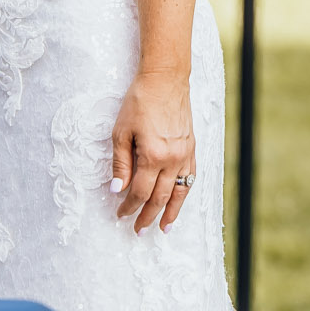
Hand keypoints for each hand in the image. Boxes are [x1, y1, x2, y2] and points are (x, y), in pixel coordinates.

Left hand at [109, 69, 195, 232]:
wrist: (165, 80)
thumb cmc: (139, 102)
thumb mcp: (121, 131)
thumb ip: (121, 163)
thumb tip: (118, 189)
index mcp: (153, 156)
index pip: (140, 192)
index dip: (129, 206)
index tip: (120, 214)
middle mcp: (172, 159)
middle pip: (160, 197)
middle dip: (147, 216)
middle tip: (138, 230)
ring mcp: (185, 154)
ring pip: (179, 192)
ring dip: (171, 212)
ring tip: (164, 228)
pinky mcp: (191, 148)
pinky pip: (190, 177)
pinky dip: (184, 193)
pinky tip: (179, 201)